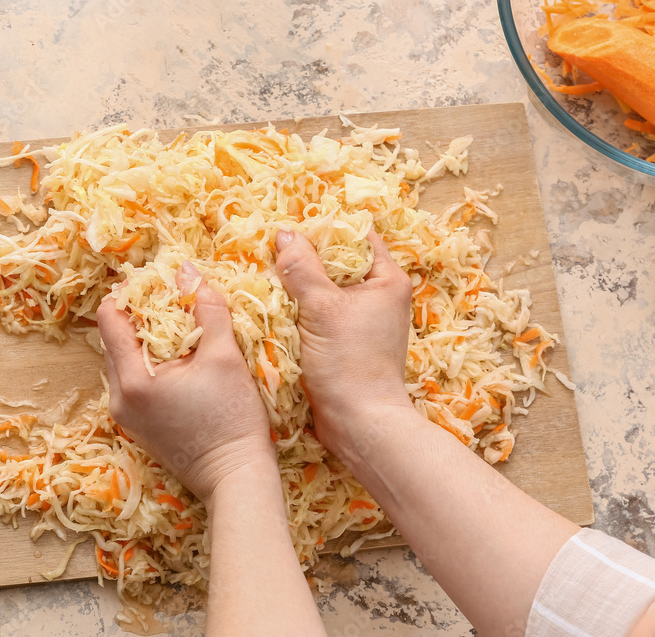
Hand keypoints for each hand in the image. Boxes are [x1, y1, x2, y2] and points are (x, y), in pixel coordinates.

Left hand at [97, 262, 273, 501]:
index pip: (109, 320)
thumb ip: (207, 309)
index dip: (128, 293)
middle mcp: (120, 399)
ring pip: (122, 361)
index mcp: (133, 381)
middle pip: (112, 340)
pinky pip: (132, 381)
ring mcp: (126, 416)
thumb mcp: (224, 357)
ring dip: (142, 338)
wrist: (236, 477)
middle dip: (136, 314)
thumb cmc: (232, 419)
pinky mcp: (138, 426)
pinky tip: (177, 357)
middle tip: (167, 297)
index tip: (155, 280)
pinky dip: (147, 362)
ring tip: (175, 324)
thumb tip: (188, 270)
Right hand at [274, 229, 413, 464]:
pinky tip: (275, 308)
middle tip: (271, 253)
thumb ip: (302, 269)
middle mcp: (380, 296)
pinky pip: (320, 314)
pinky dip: (300, 310)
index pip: (357, 236)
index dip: (324, 229)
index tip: (290, 230)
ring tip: (267, 277)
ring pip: (325, 290)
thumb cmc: (348, 363)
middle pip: (338, 262)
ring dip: (299, 286)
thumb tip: (285, 235)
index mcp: (387, 279)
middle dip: (305, 258)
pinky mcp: (347, 342)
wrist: (359, 423)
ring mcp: (363, 321)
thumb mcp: (321, 309)